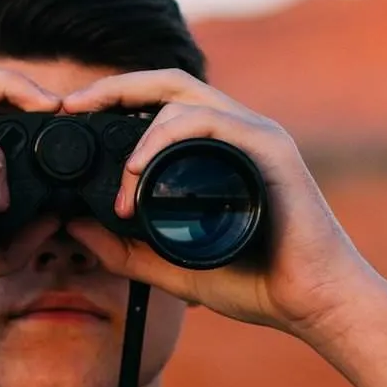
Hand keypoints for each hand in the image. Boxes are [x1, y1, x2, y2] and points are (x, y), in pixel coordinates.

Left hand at [61, 69, 386, 345]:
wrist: (315, 303)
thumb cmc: (258, 283)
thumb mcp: (172, 268)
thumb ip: (126, 251)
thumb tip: (75, 228)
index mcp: (217, 148)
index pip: (160, 102)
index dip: (114, 99)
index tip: (72, 114)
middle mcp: (237, 130)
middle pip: (167, 83)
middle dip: (114, 86)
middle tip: (73, 105)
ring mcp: (256, 134)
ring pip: (183, 98)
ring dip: (139, 130)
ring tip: (120, 179)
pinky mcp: (270, 148)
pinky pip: (210, 122)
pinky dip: (168, 138)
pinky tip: (141, 169)